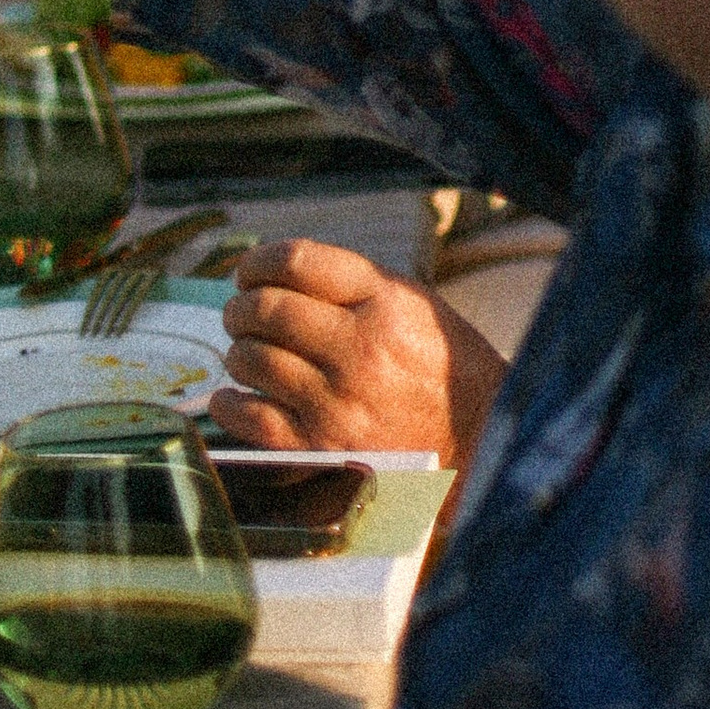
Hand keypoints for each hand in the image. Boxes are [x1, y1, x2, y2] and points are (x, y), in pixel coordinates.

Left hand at [209, 238, 504, 465]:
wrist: (479, 439)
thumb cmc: (440, 365)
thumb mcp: (411, 302)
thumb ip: (347, 282)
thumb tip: (269, 274)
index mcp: (384, 302)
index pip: (295, 261)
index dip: (258, 263)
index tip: (249, 273)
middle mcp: (360, 349)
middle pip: (265, 309)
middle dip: (241, 308)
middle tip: (242, 315)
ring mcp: (340, 401)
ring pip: (252, 360)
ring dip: (239, 352)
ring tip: (249, 354)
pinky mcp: (326, 446)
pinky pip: (253, 419)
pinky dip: (231, 404)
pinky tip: (235, 396)